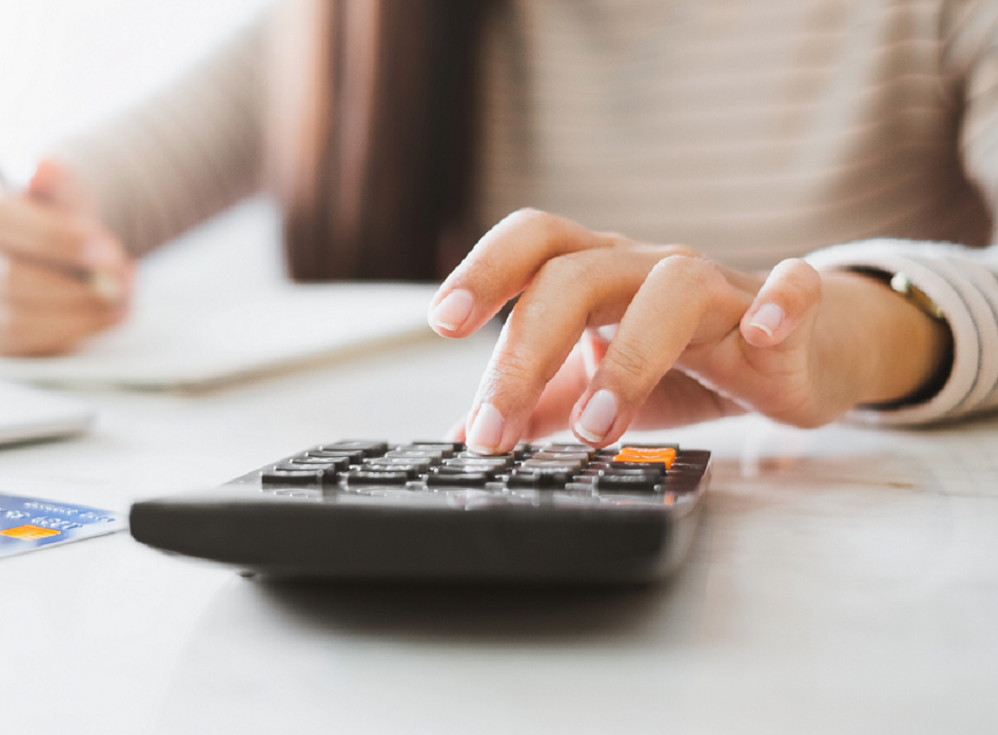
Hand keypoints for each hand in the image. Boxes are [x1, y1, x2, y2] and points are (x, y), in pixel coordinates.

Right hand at [0, 159, 133, 355]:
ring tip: (120, 300)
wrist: (53, 250)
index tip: (106, 248)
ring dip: (76, 313)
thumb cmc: (52, 218)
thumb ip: (55, 180)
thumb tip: (43, 168)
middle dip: (72, 283)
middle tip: (121, 280)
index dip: (55, 238)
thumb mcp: (60, 191)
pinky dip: (70, 332)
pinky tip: (105, 317)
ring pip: (10, 318)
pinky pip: (20, 344)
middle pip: (3, 275)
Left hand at [429, 210, 950, 452]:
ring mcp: (721, 287)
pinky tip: (760, 335)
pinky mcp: (787, 316)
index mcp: (598, 274)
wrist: (794, 353)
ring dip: (630, 359)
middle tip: (493, 429)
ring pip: (673, 287)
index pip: (535, 243)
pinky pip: (793, 289)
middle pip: (579, 275)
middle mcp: (649, 268)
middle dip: (527, 350)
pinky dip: (780, 304)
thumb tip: (465, 435)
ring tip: (597, 429)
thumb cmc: (686, 360)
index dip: (486, 269)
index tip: (443, 322)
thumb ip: (537, 405)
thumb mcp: (597, 383)